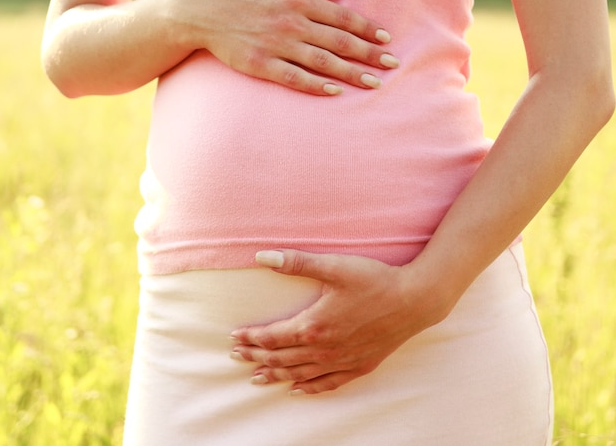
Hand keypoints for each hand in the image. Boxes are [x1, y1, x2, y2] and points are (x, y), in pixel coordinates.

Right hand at [165, 0, 398, 94]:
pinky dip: (315, 85)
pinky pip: (293, 78)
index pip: (342, 17)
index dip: (367, 29)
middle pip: (339, 42)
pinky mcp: (260, 64)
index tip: (386, 39)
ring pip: (322, 62)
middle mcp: (291, 22)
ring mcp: (276, 45)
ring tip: (374, 83)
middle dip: (369, 54)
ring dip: (350, 73)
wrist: (200, 10)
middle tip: (392, 64)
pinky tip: (335, 92)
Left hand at [229, 249, 449, 394]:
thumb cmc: (374, 280)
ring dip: (276, 375)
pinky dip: (309, 388)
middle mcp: (324, 349)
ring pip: (300, 373)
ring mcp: (342, 360)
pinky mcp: (359, 366)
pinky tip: (298, 390)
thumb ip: (296, 262)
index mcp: (314, 325)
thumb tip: (261, 256)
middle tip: (236, 357)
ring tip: (256, 378)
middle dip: (256, 357)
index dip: (251, 338)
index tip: (234, 338)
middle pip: (281, 358)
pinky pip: (328, 383)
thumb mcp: (333, 266)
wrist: (414, 300)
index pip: (272, 337)